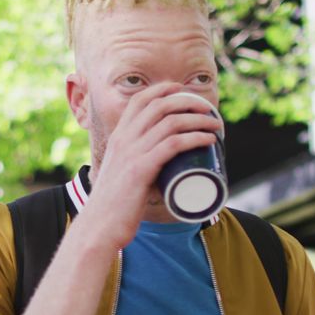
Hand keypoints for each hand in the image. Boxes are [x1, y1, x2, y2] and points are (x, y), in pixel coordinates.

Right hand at [82, 83, 221, 247]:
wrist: (100, 225)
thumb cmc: (114, 204)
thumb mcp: (122, 173)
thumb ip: (139, 165)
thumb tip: (165, 169)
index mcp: (118, 137)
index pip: (140, 100)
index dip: (163, 90)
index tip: (183, 91)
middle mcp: (123, 139)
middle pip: (160, 106)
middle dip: (188, 101)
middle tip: (207, 109)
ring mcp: (132, 153)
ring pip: (171, 123)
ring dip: (198, 119)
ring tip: (215, 125)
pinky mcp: (141, 170)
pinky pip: (173, 145)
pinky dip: (194, 138)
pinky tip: (208, 140)